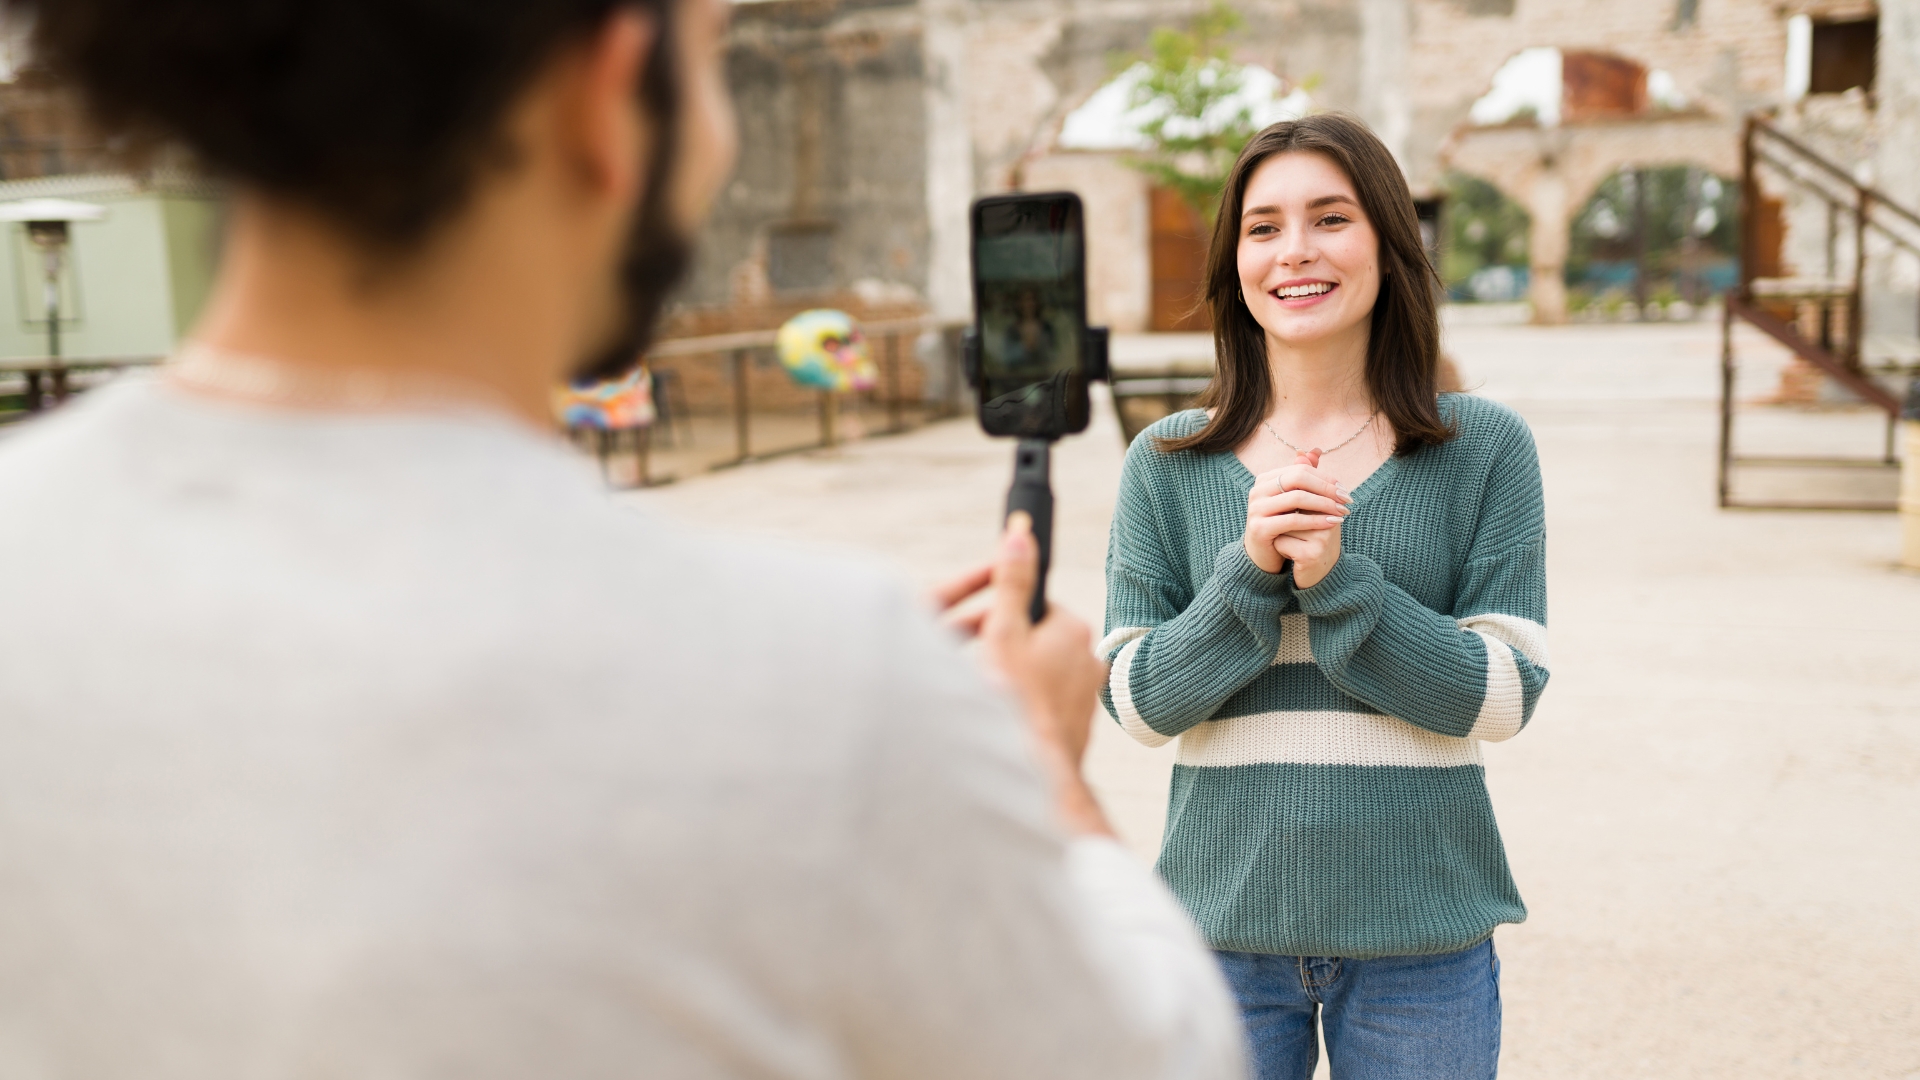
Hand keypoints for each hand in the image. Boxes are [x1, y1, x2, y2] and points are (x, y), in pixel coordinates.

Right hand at [930, 513, 1113, 835]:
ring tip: (988, 697)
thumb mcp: (1003, 632)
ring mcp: (1086, 696)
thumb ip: (1011, 584)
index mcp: (1074, 630)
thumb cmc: (1014, 702)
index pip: (1036, 607)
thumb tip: (1020, 536)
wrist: (1034, 774)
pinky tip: (1004, 721)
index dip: (1002, 616)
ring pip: (1043, 674)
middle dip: (1007, 647)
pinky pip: (1047, 705)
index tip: (979, 630)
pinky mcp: (1077, 726)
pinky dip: (1025, 707)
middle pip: (1038, 640)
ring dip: (1016, 679)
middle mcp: (1090, 660)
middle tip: (976, 666)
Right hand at [1243, 448, 1349, 575]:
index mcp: (1265, 479)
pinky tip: (1332, 523)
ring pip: (1297, 498)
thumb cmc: (1282, 525)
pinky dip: (1316, 520)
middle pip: (1298, 479)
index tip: (1344, 489)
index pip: (1300, 469)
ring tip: (1343, 511)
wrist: (1263, 554)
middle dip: (1326, 488)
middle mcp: (1257, 491)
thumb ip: (1302, 476)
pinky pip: (1293, 520)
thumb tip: (1316, 450)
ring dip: (1324, 504)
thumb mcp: (1293, 499)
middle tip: (1347, 499)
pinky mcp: (1259, 528)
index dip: (1325, 478)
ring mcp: (1256, 509)